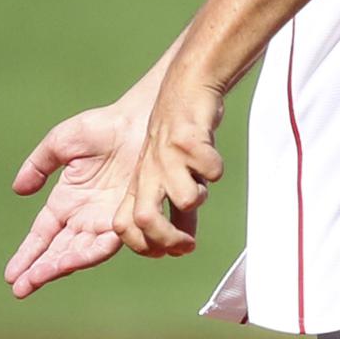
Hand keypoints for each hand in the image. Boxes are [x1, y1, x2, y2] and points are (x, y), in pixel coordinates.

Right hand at [5, 104, 141, 298]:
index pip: (42, 235)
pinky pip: (107, 241)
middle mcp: (84, 218)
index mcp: (65, 202)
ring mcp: (106, 221)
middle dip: (39, 270)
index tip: (10, 275)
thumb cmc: (103, 128)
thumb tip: (18, 190)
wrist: (140, 120)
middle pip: (57, 251)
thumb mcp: (62, 142)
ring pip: (80, 252)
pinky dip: (89, 253)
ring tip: (40, 276)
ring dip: (59, 266)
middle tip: (21, 287)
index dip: (27, 254)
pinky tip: (72, 261)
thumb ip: (38, 164)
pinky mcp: (128, 218)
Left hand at [113, 77, 224, 257]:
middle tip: (188, 245)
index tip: (167, 252)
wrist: (187, 87)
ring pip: (185, 197)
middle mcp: (149, 171)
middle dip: (168, 240)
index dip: (143, 247)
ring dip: (201, 195)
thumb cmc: (180, 138)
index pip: (123, 226)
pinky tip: (211, 155)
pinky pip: (210, 169)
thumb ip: (176, 211)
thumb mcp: (169, 174)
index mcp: (140, 182)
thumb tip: (184, 245)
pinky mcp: (188, 137)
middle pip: (144, 221)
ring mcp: (167, 154)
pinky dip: (216, 167)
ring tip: (202, 179)